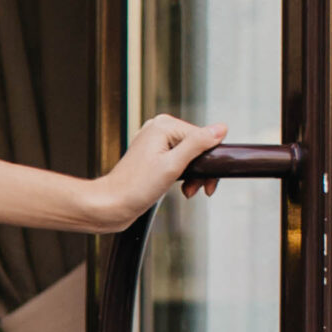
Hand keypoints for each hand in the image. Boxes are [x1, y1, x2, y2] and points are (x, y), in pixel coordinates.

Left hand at [81, 114, 230, 229]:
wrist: (111, 205)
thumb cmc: (135, 188)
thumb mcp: (173, 165)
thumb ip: (197, 144)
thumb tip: (220, 128)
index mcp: (163, 126)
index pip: (202, 137)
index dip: (209, 161)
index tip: (209, 182)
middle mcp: (158, 130)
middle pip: (196, 146)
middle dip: (201, 170)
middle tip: (199, 189)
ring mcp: (154, 143)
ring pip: (189, 156)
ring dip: (193, 175)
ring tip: (188, 190)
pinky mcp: (153, 157)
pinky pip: (178, 162)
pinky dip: (183, 175)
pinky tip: (182, 188)